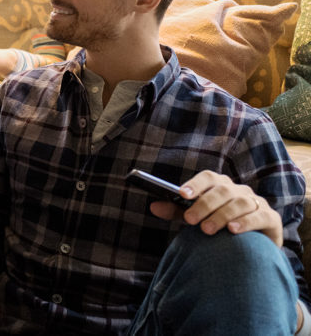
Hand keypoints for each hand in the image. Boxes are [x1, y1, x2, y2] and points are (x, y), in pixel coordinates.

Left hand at [149, 170, 283, 246]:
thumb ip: (176, 211)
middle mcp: (239, 191)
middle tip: (190, 220)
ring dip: (222, 215)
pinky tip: (233, 230)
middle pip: (223, 190)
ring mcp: (256, 203)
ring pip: (240, 202)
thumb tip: (152, 206)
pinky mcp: (270, 219)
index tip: (181, 193)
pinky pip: (259, 216)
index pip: (209, 177)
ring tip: (207, 229)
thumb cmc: (219, 226)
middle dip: (204, 204)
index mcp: (220, 186)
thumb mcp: (196, 218)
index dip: (195, 184)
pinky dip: (245, 222)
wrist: (252, 247)